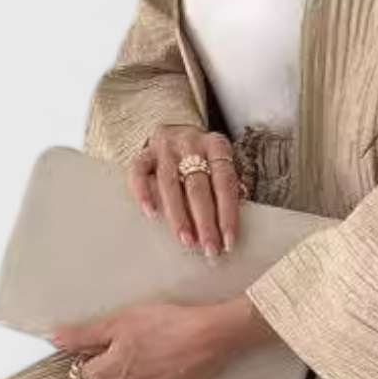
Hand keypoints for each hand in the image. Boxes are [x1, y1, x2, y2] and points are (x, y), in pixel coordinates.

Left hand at [52, 296, 276, 378]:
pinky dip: (155, 378)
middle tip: (135, 340)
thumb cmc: (169, 326)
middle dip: (115, 365)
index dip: (95, 353)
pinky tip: (167, 359)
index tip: (109, 340)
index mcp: (108, 376)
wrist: (212, 336)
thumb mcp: (120, 322)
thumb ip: (84, 335)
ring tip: (154, 348)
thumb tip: (56, 340)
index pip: (84, 372)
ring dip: (135, 373)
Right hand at [128, 124, 246, 256]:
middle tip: (209, 248)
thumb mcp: (219, 164)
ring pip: (170, 183)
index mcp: (216, 146)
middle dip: (205, 221)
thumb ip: (228, 186)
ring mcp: (164, 148)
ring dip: (178, 215)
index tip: (229, 241)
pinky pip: (139, 173)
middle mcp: (191, 144)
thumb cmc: (201, 157)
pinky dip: (143, 193)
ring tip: (186, 240)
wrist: (173, 130)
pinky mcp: (143, 154)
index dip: (228, 213)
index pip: (224, 183)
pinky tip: (150, 214)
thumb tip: (238, 215)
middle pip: (198, 186)